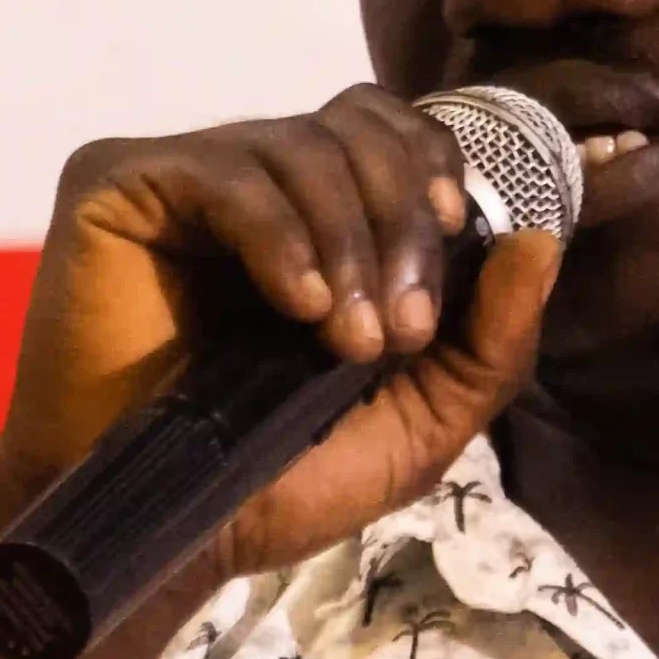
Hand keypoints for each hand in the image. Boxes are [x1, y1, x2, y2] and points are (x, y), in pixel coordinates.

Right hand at [0, 86, 559, 595]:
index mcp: (323, 216)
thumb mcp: (419, 422)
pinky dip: (281, 236)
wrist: (159, 532)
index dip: (438, 162)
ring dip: (349, 243)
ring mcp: (186, 177)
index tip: (461, 228)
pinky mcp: (118, 185)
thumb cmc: (277, 480)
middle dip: (404, 221)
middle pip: (359, 125)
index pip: (394, 131)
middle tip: (402, 330)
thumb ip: (489, 339)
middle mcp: (257, 180)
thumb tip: (541, 239)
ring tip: (347, 342)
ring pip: (303, 145)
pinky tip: (297, 307)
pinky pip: (226, 174)